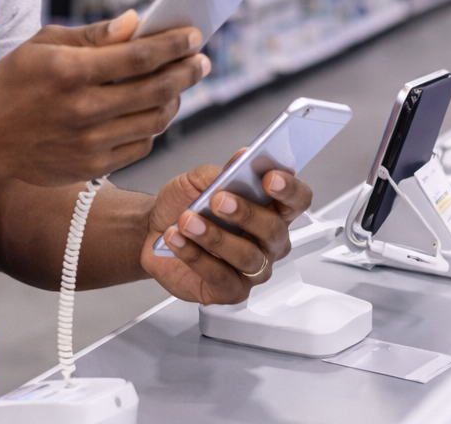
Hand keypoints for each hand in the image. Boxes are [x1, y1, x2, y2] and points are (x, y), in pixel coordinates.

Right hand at [0, 10, 210, 185]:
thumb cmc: (13, 81)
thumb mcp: (45, 44)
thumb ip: (94, 35)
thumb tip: (137, 22)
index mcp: (72, 71)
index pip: (140, 56)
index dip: (174, 45)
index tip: (194, 36)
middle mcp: (84, 110)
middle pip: (157, 89)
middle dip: (187, 71)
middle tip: (201, 61)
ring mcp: (89, 143)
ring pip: (155, 121)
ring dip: (175, 99)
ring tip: (179, 84)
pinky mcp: (91, 167)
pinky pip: (140, 145)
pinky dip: (153, 127)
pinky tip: (153, 110)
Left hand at [139, 155, 312, 304]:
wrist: (153, 230)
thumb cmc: (184, 205)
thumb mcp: (197, 181)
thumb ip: (220, 172)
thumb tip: (241, 159)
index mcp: (270, 209)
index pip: (297, 200)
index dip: (289, 189)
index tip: (269, 178)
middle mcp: (268, 242)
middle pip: (275, 230)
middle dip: (247, 213)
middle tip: (218, 200)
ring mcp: (253, 269)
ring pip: (247, 256)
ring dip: (215, 237)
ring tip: (188, 221)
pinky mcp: (230, 291)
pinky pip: (220, 276)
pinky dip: (195, 255)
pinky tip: (178, 239)